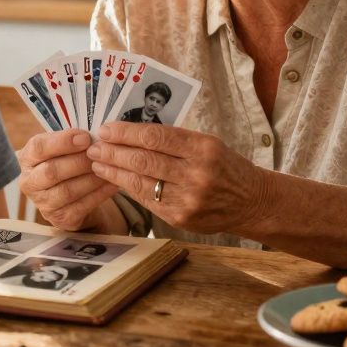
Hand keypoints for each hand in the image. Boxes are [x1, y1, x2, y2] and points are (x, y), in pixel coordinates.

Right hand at [17, 129, 119, 230]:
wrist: (69, 194)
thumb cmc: (66, 162)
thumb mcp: (62, 148)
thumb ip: (72, 140)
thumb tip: (96, 135)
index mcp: (27, 159)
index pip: (39, 148)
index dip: (63, 142)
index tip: (85, 137)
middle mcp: (30, 182)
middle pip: (52, 172)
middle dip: (80, 161)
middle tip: (100, 154)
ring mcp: (43, 203)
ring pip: (68, 191)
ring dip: (92, 178)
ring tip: (109, 167)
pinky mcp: (60, 219)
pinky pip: (82, 206)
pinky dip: (99, 194)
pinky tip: (112, 183)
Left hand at [88, 122, 267, 235]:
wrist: (251, 201)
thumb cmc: (225, 166)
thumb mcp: (207, 144)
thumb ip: (174, 139)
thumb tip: (131, 132)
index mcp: (203, 148)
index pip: (156, 136)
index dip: (126, 132)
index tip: (106, 129)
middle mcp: (196, 174)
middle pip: (144, 159)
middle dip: (113, 152)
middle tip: (94, 145)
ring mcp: (188, 199)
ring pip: (141, 182)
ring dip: (114, 171)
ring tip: (97, 162)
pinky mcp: (181, 218)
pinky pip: (147, 200)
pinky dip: (128, 188)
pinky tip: (115, 180)